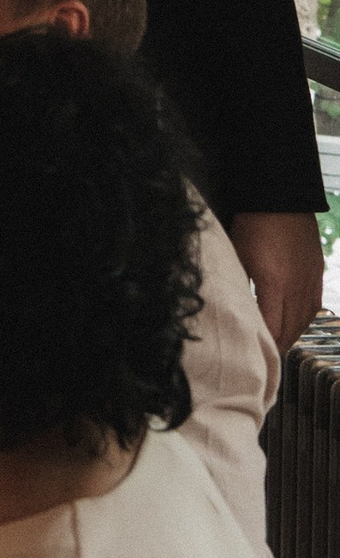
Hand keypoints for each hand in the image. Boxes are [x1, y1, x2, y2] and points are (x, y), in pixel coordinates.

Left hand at [227, 211, 324, 355]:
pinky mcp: (318, 272)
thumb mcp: (239, 257)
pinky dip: (305, 319)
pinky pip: (315, 305)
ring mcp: (311, 280)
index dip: (265, 344)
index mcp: (275, 285)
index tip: (256, 356)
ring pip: (305, 319)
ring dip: (293, 334)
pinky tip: (297, 323)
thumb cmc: (254, 225)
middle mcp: (297, 287)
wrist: (282, 199)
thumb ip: (242, 286)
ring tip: (281, 345)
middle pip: (291, 328)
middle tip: (267, 358)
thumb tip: (239, 309)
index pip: (272, 327)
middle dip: (279, 345)